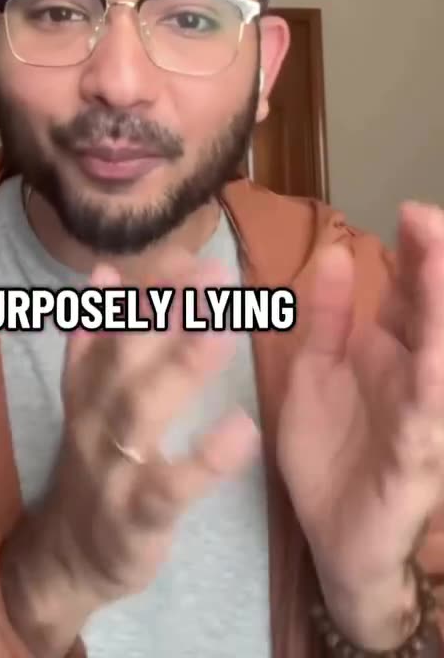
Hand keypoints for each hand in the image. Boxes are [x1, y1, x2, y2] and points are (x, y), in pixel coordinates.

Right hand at [0, 247, 259, 657]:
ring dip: (181, 366)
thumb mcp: (90, 396)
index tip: (189, 251)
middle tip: (216, 272)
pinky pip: (169, 487)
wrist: (69, 556)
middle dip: (168, 309)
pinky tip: (243, 430)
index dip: (149, 286)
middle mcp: (94, 414)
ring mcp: (111, 464)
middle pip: (127, 352)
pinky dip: (204, 460)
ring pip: (140, 409)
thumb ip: (99, 336)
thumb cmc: (98, 461)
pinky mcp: (135, 516)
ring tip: (226, 330)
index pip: (114, 321)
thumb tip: (105, 268)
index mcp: (89, 382)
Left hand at [278, 202, 443, 649]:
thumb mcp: (316, 369)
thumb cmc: (331, 451)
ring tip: (439, 263)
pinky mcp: (414, 456)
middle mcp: (415, 374)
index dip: (416, 251)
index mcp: (390, 350)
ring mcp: (420, 414)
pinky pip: (425, 416)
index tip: (412, 210)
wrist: (331, 537)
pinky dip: (431, 383)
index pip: (411, 291)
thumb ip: (329, 315)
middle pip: (433, 312)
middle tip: (430, 219)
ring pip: (440, 354)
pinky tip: (431, 357)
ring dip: (440, 310)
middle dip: (437, 266)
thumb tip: (336, 253)